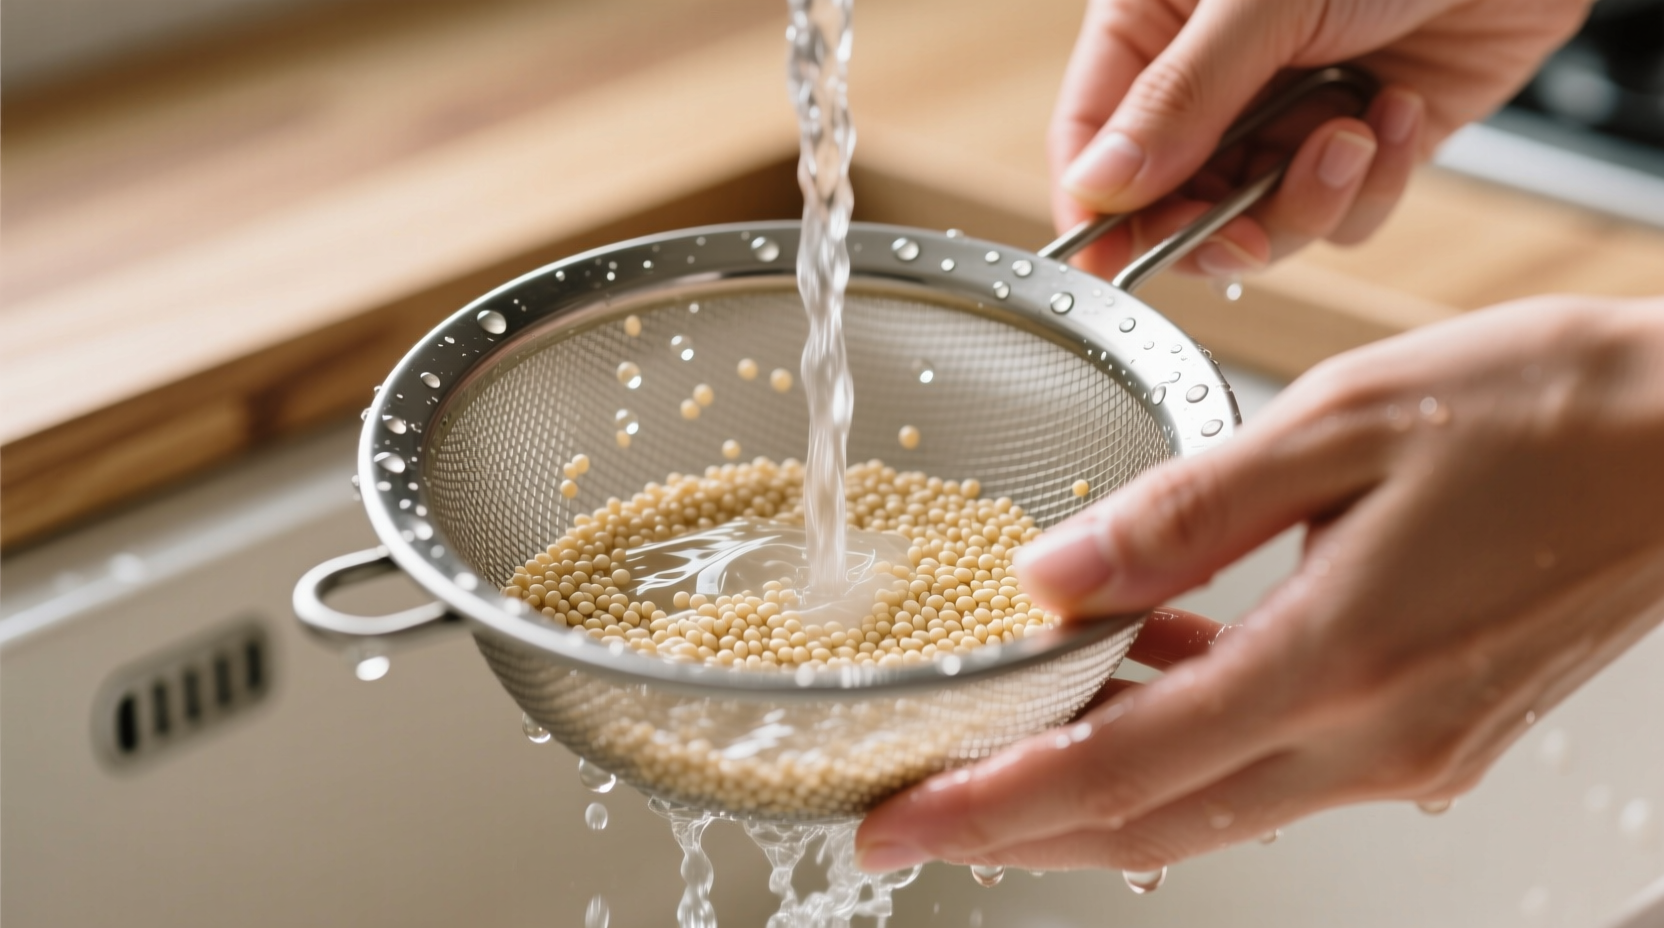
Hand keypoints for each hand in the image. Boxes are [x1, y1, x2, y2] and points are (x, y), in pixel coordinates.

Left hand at [855, 295, 1663, 873]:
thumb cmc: (1546, 411)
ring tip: (1003, 741)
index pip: (1116, 771)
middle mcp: (1373, 742)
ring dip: (1097, 783)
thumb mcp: (1336, 425)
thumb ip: (1179, 514)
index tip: (893, 823)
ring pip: (1209, 801)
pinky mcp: (1430, 733)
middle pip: (1151, 818)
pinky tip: (1146, 669)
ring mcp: (1408, 751)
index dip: (989, 808)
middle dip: (1017, 826)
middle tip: (912, 814)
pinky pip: (1274, 760)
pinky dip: (1189, 734)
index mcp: (1336, 665)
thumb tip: (1049, 578)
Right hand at [1050, 0, 1588, 278]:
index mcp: (1155, 25)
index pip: (1093, 141)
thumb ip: (1179, 97)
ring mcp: (1288, 114)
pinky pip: (1344, 214)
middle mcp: (1214, 80)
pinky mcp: (1365, 142)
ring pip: (1261, 224)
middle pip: (1174, 204)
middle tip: (1247, 230)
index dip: (1101, 213)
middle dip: (1218, 226)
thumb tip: (1102, 182)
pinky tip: (1399, 111)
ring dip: (1310, 200)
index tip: (1113, 266)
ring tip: (1352, 132)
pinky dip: (1375, 183)